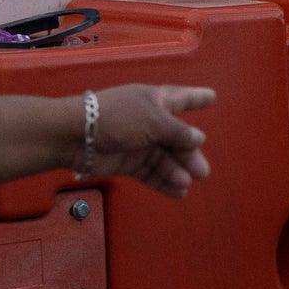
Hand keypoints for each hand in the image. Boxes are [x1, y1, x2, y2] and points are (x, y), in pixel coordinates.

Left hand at [92, 84, 211, 195]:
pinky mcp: (128, 163)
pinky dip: (164, 182)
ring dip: (177, 171)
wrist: (77, 135)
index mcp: (155, 101)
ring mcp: (139, 143)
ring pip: (165, 159)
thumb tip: (199, 139)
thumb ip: (178, 132)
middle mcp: (149, 122)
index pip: (181, 98)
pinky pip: (151, 173)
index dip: (196, 97)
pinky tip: (177, 191)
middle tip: (202, 171)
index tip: (212, 97)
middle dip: (190, 154)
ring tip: (186, 182)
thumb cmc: (118, 117)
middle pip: (177, 138)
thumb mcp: (154, 119)